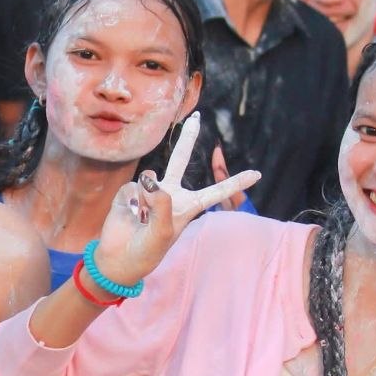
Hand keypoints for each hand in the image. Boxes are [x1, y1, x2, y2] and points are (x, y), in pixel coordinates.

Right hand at [96, 112, 259, 286]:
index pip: (216, 192)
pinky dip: (130, 201)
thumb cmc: (147, 251)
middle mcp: (170, 196)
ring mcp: (149, 192)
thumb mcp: (163, 231)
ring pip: (149, 179)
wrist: (118, 258)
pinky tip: (129, 215)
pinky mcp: (130, 192)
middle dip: (188, 138)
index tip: (257, 174)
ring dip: (145, 198)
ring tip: (140, 218)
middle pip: (180, 160)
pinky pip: (133, 187)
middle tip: (196, 117)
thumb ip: (162, 202)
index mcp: (187, 208)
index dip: (235, 182)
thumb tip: (149, 178)